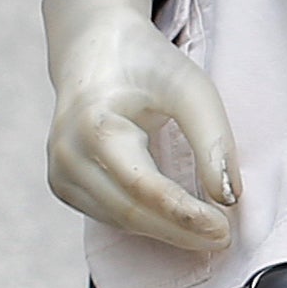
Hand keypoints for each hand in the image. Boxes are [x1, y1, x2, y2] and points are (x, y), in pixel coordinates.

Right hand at [43, 0, 239, 252]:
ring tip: (206, 233)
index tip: (224, 228)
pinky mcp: (61, 183)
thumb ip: (211, 138)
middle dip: (179, 230)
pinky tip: (173, 221)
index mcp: (94, 126)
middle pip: (130, 211)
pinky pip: (106, 213)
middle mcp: (68, 154)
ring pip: (118, 219)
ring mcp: (59, 172)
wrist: (95, 48)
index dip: (186, 215)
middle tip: (222, 239)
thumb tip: (227, 196)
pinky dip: (142, 221)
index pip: (144, 188)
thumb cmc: (146, 64)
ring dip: (163, 231)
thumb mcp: (189, 86)